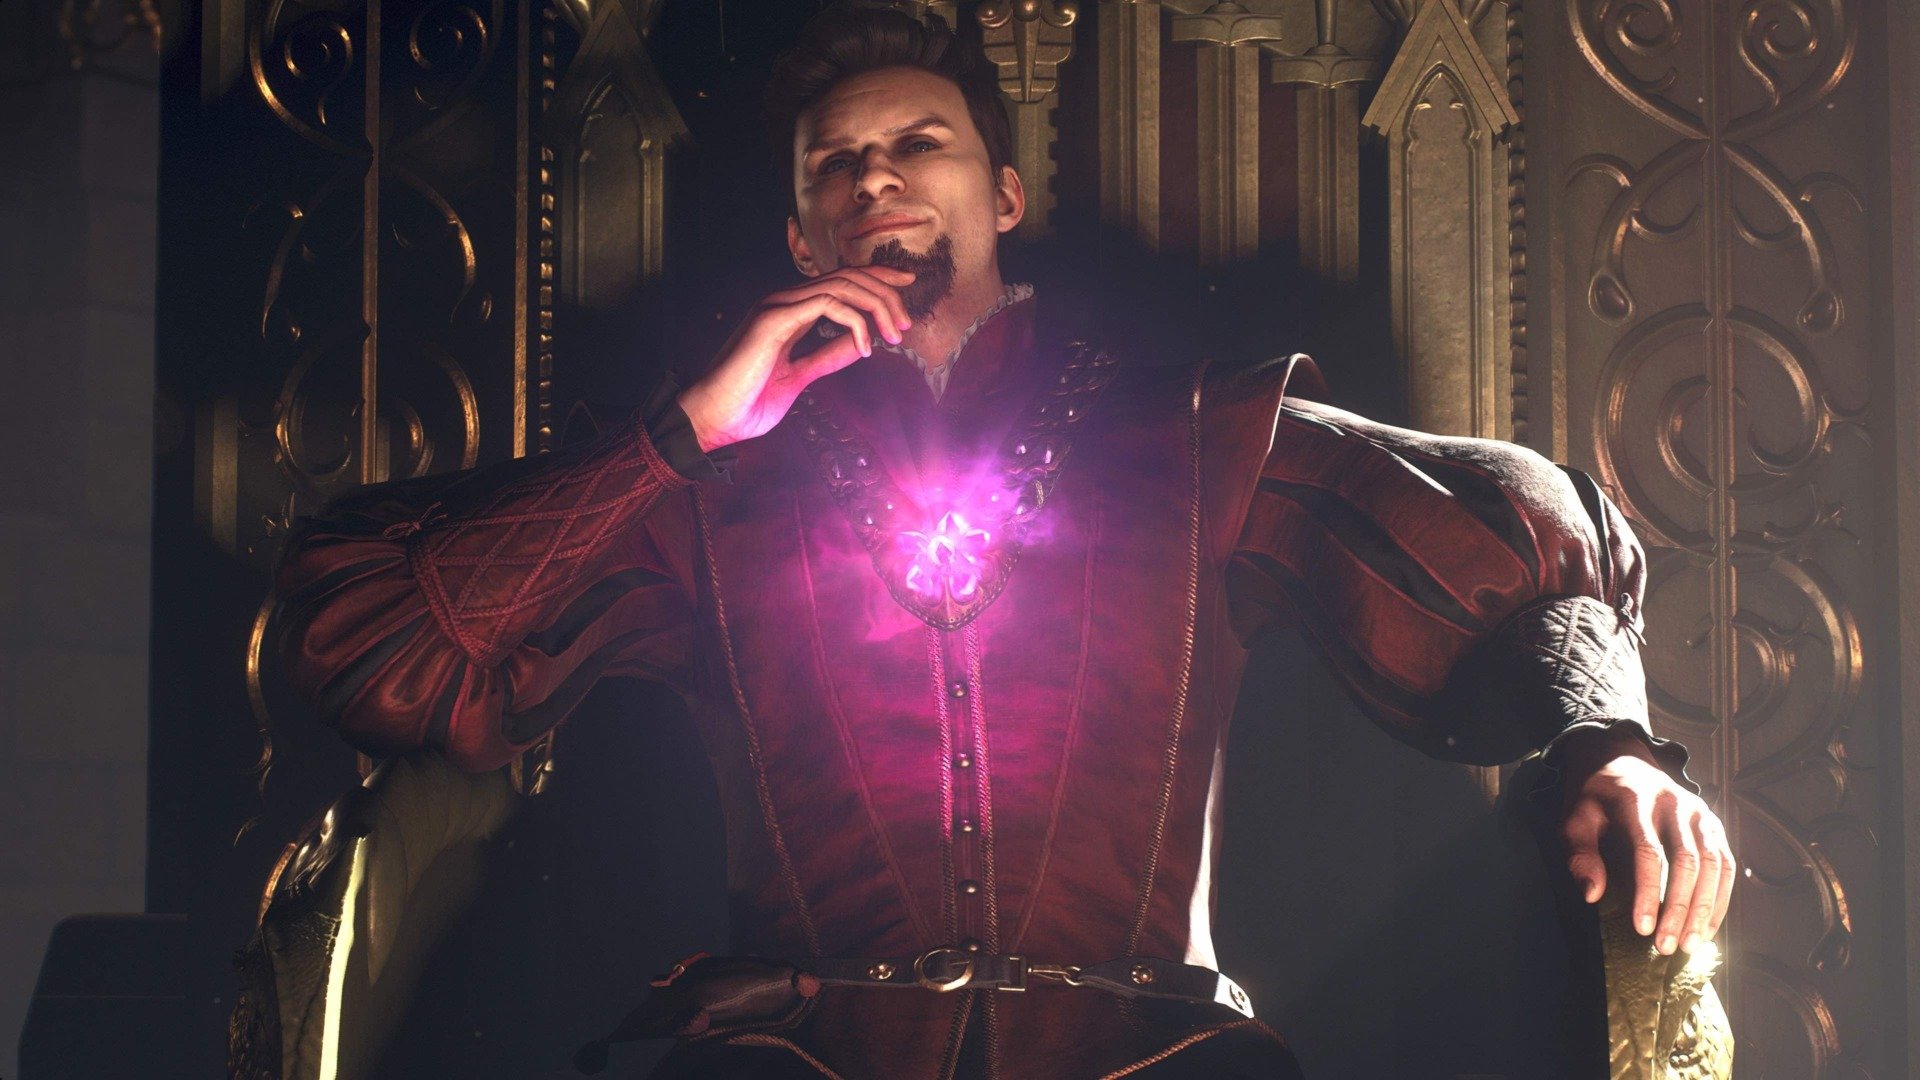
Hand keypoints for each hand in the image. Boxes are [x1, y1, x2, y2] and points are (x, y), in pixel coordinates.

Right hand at [676, 265, 915, 452]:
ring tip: (896, 335)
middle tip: (908, 323)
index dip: (876, 278)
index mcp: (790, 312)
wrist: (714, 418)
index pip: (840, 281)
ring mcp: (777, 306)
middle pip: (848, 276)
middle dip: (886, 293)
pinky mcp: (774, 319)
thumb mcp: (801, 376)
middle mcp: (784, 301)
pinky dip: (856, 324)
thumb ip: (828, 356)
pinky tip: (866, 348)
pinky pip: (828, 304)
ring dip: (877, 307)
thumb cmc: (749, 402)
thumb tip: (863, 343)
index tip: (907, 286)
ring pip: (842, 285)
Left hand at [1557, 729, 1734, 954]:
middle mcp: (1676, 803)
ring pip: (1715, 865)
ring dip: (1705, 908)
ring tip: (1690, 944)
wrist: (1621, 759)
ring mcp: (1700, 813)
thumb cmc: (1595, 795)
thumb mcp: (1575, 816)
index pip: (1649, 851)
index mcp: (1637, 799)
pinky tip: (1708, 925)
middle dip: (1680, 908)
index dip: (1648, 893)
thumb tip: (1592, 894)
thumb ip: (1580, 852)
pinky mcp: (1713, 824)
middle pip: (1688, 862)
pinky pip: (1726, 864)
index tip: (1643, 928)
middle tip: (1668, 946)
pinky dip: (1720, 897)